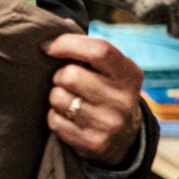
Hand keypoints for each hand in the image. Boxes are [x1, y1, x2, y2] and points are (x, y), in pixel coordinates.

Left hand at [46, 34, 143, 166]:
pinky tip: (69, 117)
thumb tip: (55, 34)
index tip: (49, 47)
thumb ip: (90, 51)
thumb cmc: (108, 91)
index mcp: (129, 74)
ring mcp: (109, 124)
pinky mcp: (94, 143)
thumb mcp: (112, 70)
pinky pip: (55, 121)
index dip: (67, 44)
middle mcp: (123, 100)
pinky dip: (55, 116)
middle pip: (71, 76)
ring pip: (59, 99)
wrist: (125, 137)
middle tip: (64, 80)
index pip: (98, 51)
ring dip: (56, 96)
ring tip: (68, 99)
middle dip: (59, 75)